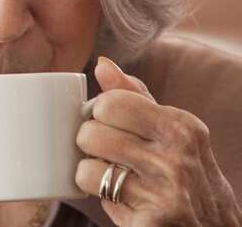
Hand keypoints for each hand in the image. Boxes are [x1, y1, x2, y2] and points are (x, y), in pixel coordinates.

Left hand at [74, 56, 241, 225]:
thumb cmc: (189, 178)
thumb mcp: (175, 134)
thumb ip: (137, 98)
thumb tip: (102, 64)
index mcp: (181, 126)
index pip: (110, 102)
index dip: (100, 116)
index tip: (113, 127)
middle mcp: (176, 155)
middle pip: (91, 132)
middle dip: (91, 145)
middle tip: (112, 156)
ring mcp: (164, 191)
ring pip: (86, 167)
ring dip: (93, 175)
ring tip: (117, 179)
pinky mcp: (151, 221)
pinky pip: (98, 197)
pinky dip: (104, 199)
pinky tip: (126, 201)